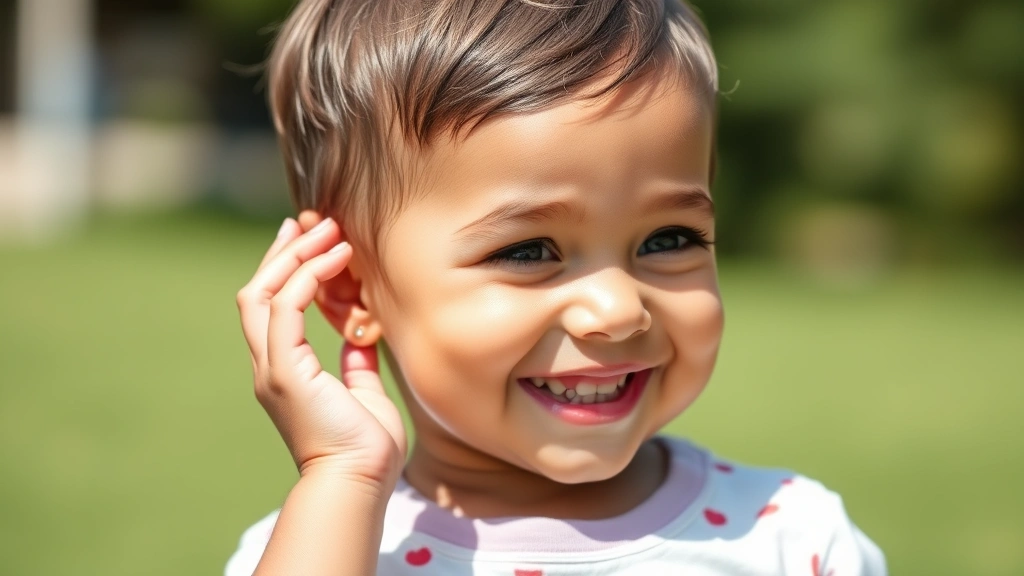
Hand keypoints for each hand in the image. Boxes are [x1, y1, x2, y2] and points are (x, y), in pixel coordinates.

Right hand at [236, 217, 406, 486]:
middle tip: (312, 221)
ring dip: (295, 256)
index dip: (287, 268)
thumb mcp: (362, 393)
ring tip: (328, 229)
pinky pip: (287, 308)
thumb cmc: (366, 447)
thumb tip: (360, 337)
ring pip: (265, 293)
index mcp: (285, 370)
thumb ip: (355, 364)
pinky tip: (336, 258)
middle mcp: (271, 365)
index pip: (273, 306)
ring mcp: (273, 367)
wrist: (358, 482)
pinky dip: (308, 277)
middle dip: (284, 252)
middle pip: (259, 291)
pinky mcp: (285, 370)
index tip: (309, 238)